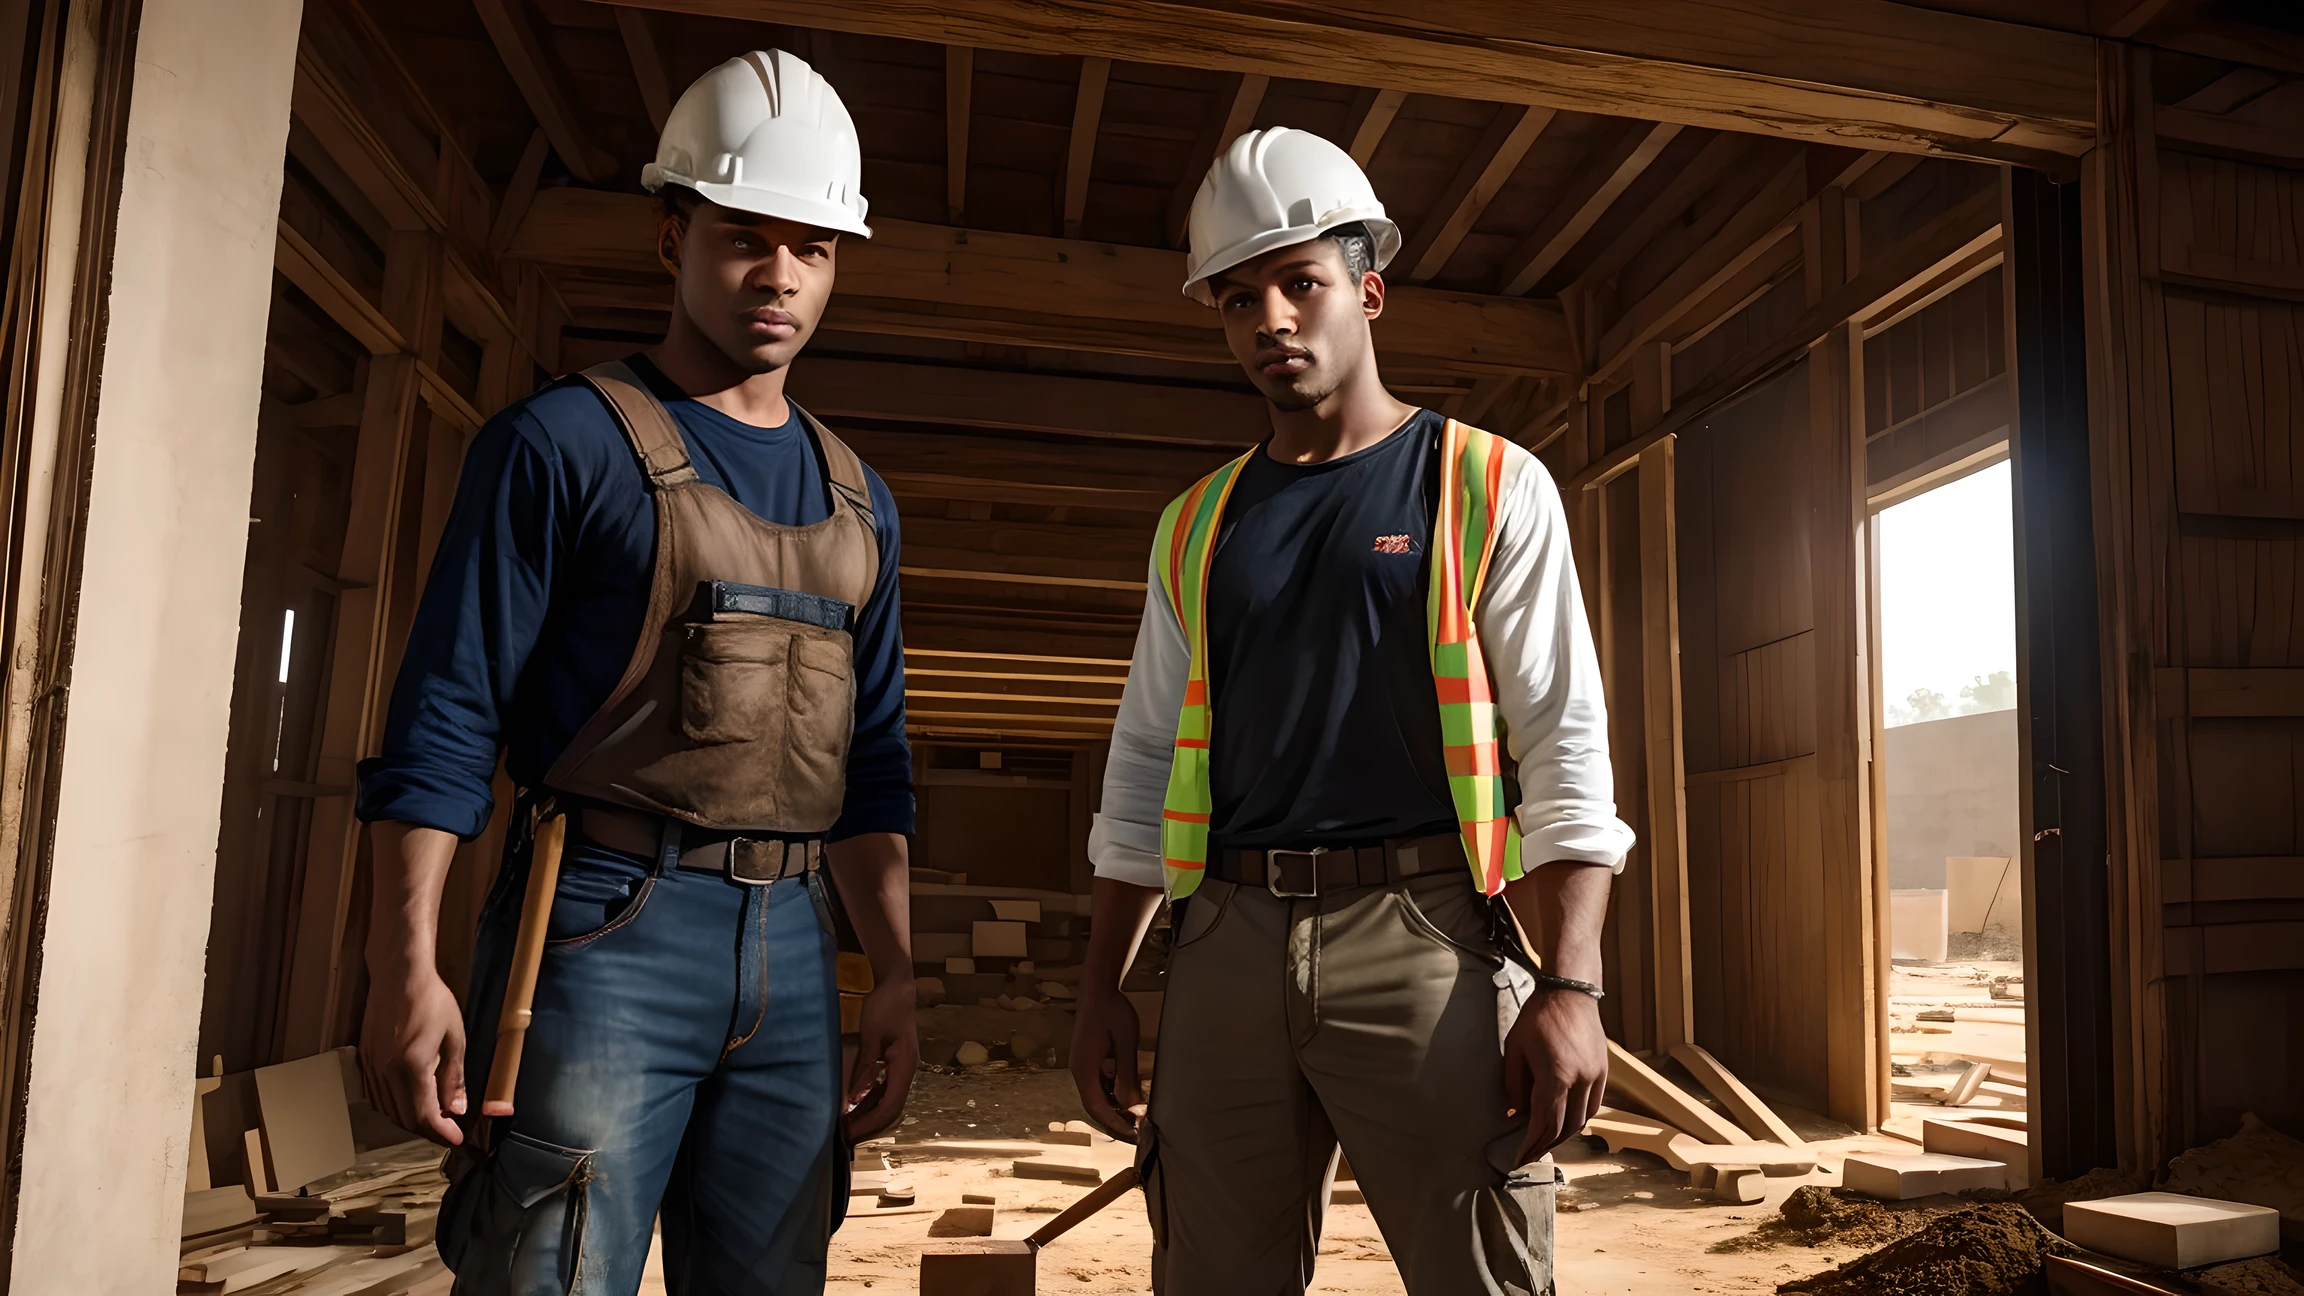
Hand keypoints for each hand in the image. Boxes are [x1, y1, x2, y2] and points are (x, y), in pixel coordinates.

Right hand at [360, 965, 466, 1145]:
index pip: (423, 1115)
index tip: (456, 1139)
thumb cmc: (432, 1000)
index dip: (440, 1133)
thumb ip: (454, 1077)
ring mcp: (371, 1067)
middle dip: (427, 1130)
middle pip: (403, 1118)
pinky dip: (393, 1106)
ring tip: (432, 1117)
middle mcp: (386, 1072)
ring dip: (409, 1120)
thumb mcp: (454, 1037)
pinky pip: (376, 1095)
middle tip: (447, 1130)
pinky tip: (409, 1101)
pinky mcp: (364, 1060)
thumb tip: (456, 1109)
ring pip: (387, 1109)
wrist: (399, 975)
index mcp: (411, 1067)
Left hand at [843, 977, 917, 1140]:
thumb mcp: (871, 1038)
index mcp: (905, 1067)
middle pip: (890, 1108)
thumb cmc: (885, 1007)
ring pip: (886, 1099)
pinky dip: (868, 1099)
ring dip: (868, 1113)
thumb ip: (864, 1069)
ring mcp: (900, 1066)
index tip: (850, 1134)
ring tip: (847, 1124)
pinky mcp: (893, 1061)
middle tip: (845, 1136)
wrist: (897, 985)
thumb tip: (851, 1100)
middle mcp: (906, 1071)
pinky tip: (853, 1104)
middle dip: (869, 1124)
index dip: (870, 1124)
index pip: (890, 1107)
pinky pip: (882, 1087)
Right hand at [1068, 989, 1143, 1142]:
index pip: (1097, 1107)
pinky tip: (1126, 1097)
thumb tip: (1131, 1106)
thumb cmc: (1113, 1012)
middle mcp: (1078, 1070)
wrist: (1098, 989)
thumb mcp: (1126, 1043)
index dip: (1115, 1123)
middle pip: (1093, 1105)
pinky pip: (1096, 1084)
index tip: (1133, 1134)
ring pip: (1095, 1096)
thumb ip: (1126, 1075)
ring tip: (1134, 1119)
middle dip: (1114, 1121)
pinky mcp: (1086, 1059)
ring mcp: (1080, 1064)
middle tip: (1136, 1133)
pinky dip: (1110, 1095)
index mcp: (1084, 1068)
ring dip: (1112, 1109)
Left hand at [1503, 987, 1607, 1165]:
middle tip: (1530, 1154)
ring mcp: (1596, 1076)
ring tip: (1546, 1141)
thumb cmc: (1538, 1017)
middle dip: (1547, 1144)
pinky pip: (1593, 1104)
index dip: (1531, 1145)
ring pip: (1584, 1119)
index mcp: (1556, 1075)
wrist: (1570, 992)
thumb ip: (1514, 1085)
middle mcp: (1581, 1080)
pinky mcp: (1603, 1071)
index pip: (1545, 1123)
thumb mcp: (1515, 1049)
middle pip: (1567, 1127)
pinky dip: (1579, 1117)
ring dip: (1565, 1134)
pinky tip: (1566, 1120)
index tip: (1519, 1159)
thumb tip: (1515, 1115)